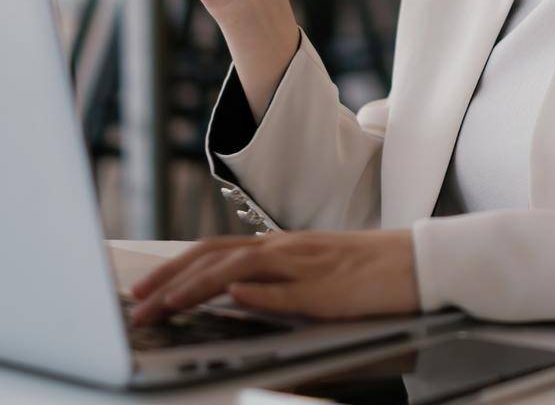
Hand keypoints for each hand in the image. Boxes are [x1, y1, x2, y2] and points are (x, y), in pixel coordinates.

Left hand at [128, 230, 419, 322]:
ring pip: (241, 269)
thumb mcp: (310, 276)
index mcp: (279, 247)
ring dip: (198, 288)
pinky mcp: (329, 288)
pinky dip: (259, 292)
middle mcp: (285, 249)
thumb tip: (230, 295)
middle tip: (136, 307)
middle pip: (215, 256)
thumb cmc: (366, 274)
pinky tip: (234, 298)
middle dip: (170, 281)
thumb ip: (272, 282)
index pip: (213, 251)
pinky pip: (289, 289)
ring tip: (167, 308)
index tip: (142, 291)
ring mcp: (306, 266)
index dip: (173, 269)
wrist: (418, 262)